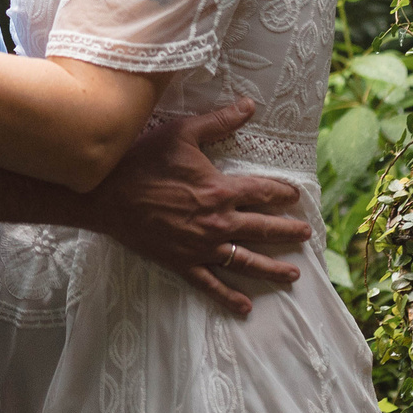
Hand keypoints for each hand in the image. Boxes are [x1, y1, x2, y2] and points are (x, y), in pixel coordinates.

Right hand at [78, 99, 311, 318]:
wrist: (107, 195)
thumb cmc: (143, 160)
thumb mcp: (182, 133)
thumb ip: (219, 121)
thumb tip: (250, 105)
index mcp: (220, 190)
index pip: (264, 192)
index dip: (283, 193)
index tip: (296, 196)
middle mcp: (218, 222)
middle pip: (264, 229)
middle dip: (288, 232)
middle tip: (306, 235)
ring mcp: (202, 247)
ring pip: (247, 261)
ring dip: (273, 269)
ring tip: (293, 274)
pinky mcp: (183, 263)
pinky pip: (212, 284)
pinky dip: (230, 297)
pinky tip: (246, 307)